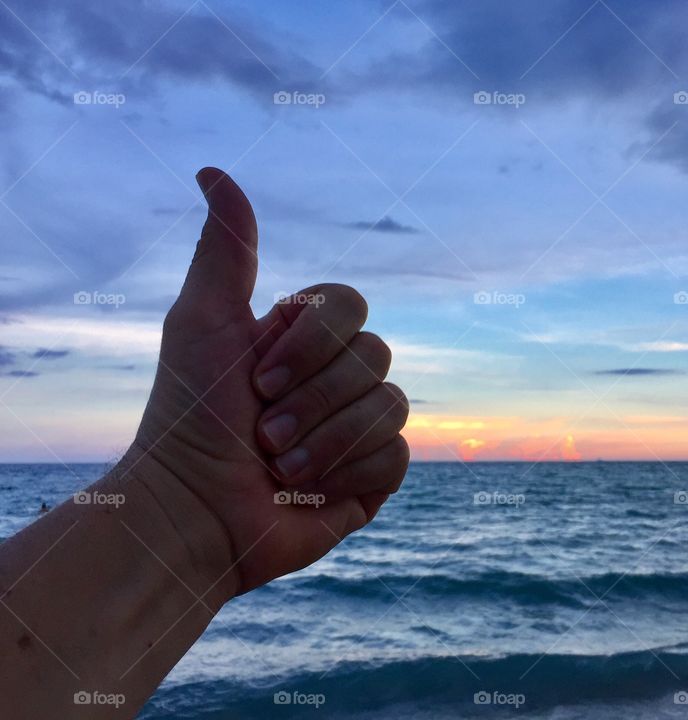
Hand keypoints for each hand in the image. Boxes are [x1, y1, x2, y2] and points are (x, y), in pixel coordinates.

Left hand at [132, 167, 408, 593]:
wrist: (196, 515)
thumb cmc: (188, 420)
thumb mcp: (202, 324)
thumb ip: (225, 250)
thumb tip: (213, 170)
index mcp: (302, 339)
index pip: (352, 305)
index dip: (316, 341)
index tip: (260, 377)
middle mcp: (335, 378)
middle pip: (376, 355)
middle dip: (314, 399)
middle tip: (262, 432)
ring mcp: (357, 427)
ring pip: (392, 405)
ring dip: (328, 440)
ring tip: (281, 468)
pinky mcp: (373, 477)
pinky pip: (396, 454)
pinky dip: (350, 471)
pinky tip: (312, 490)